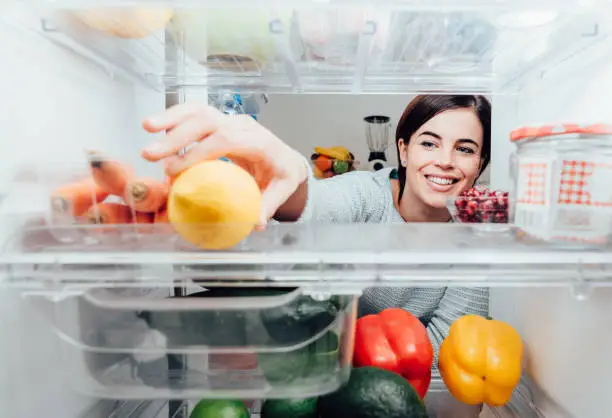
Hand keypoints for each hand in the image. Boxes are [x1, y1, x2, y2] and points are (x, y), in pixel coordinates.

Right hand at [141, 103, 308, 224]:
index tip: (174, 169)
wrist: (286, 158)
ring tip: (146, 127)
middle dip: (176, 136)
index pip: (225, 140)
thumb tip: (255, 223)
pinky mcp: (219, 120)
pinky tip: (154, 126)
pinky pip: (195, 113)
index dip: (198, 152)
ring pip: (198, 111)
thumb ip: (268, 205)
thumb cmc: (282, 174)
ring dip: (171, 118)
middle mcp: (243, 125)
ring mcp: (230, 120)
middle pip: (207, 122)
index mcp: (259, 141)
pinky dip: (174, 117)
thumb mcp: (282, 190)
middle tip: (151, 154)